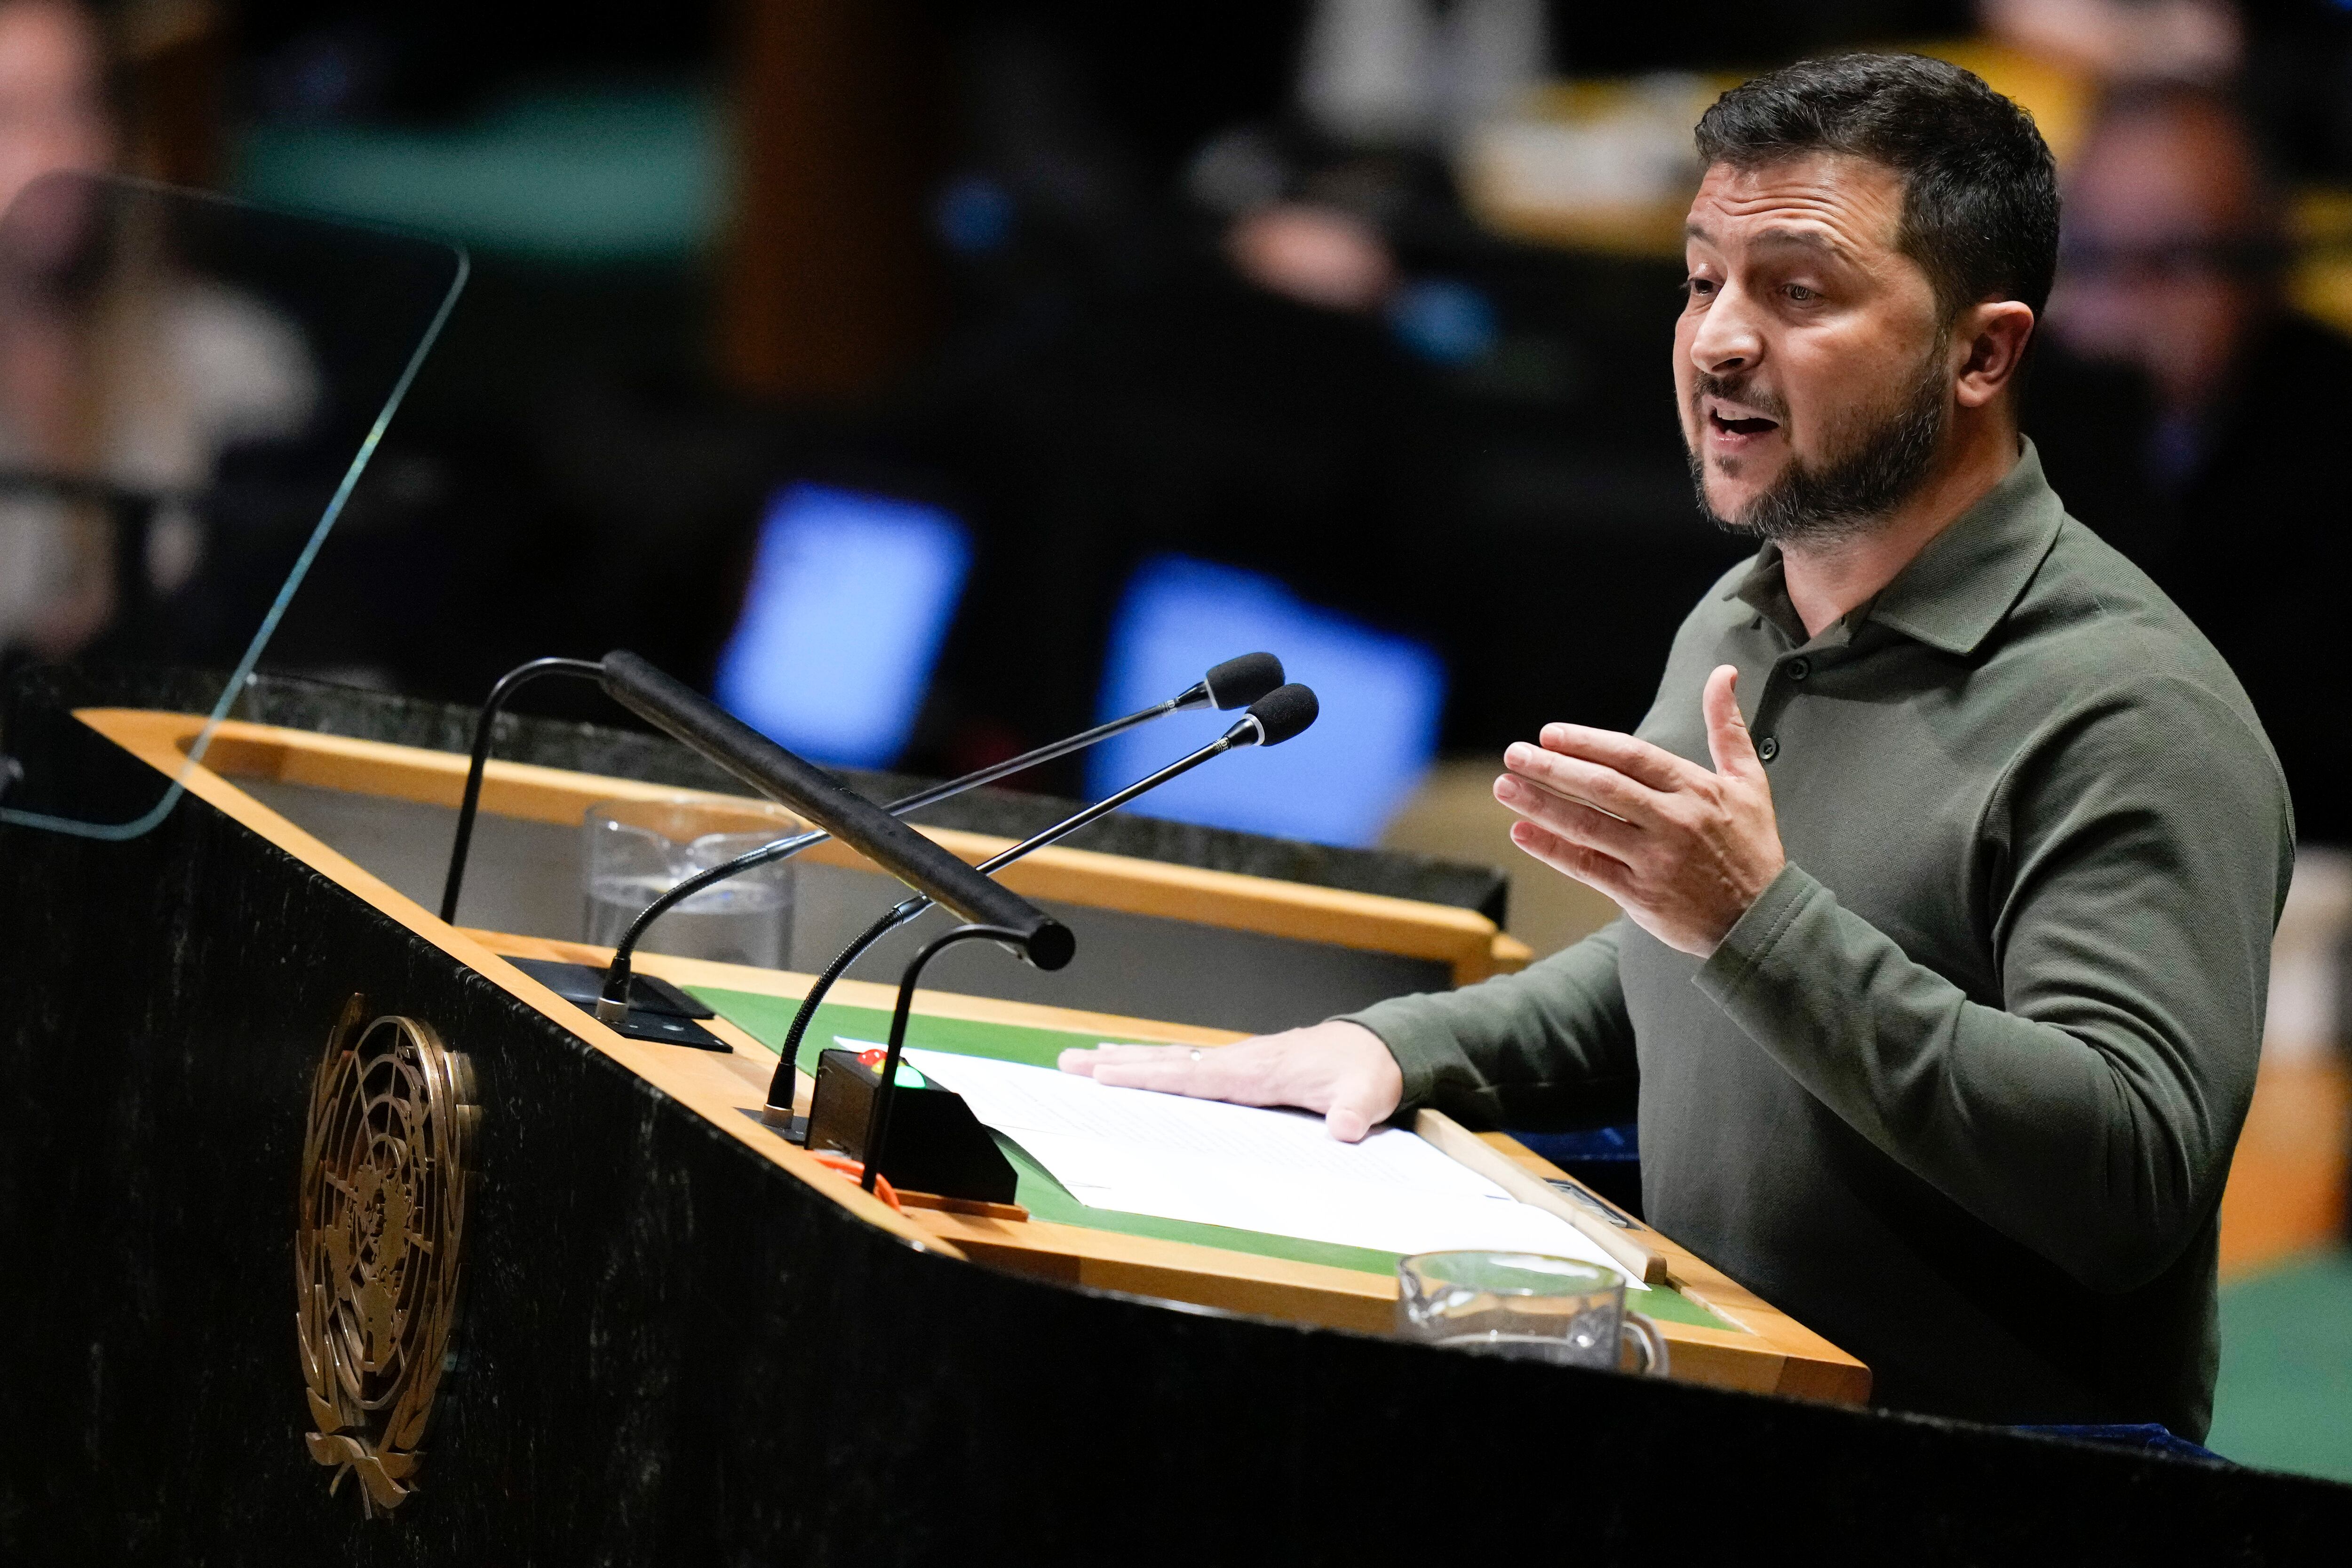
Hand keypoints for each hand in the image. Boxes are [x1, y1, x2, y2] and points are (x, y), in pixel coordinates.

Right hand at [1058, 1020, 1403, 1141]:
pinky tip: (1141, 1068)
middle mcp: (1241, 1060)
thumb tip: (1345, 1128)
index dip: (1149, 1076)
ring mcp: (1240, 1061)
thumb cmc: (1370, 1071)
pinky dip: (1158, 1065)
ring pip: (1175, 1060)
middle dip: (1118, 1063)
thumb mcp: (1369, 1094)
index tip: (1107, 1074)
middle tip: (1069, 1063)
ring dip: (1130, 1060)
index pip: (1193, 1074)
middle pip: (1169, 1061)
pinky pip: (1191, 1065)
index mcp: (1258, 1069)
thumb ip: (1356, 1111)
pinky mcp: (1245, 1067)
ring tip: (1086, 1060)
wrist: (1381, 1046)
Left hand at [1494, 663, 1784, 956]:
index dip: (1586, 743)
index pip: (1631, 756)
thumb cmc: (1751, 847)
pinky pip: (1587, 867)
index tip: (1549, 733)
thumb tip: (1723, 674)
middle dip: (1552, 768)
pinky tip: (1522, 833)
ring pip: (1588, 826)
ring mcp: (1654, 860)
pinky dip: (1552, 850)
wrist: (1762, 920)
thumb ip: (1727, 727)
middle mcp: (1673, 821)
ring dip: (1541, 805)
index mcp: (1695, 789)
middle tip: (1514, 754)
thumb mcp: (1749, 781)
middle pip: (1602, 788)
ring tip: (1506, 788)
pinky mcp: (1640, 896)